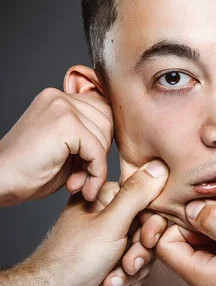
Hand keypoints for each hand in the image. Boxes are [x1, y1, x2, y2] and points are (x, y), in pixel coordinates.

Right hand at [0, 86, 112, 204]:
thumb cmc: (28, 171)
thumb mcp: (63, 148)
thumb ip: (86, 138)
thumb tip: (116, 139)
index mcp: (58, 98)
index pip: (101, 112)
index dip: (100, 142)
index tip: (87, 166)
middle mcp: (60, 97)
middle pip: (107, 122)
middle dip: (100, 153)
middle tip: (82, 178)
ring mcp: (62, 107)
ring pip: (104, 137)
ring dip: (96, 167)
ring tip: (77, 183)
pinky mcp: (65, 124)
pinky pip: (97, 151)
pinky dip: (95, 174)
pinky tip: (80, 188)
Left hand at [1, 160, 167, 285]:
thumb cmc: (69, 263)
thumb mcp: (109, 224)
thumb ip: (136, 194)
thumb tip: (159, 165)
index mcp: (104, 198)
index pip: (148, 201)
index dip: (152, 223)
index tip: (147, 238)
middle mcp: (109, 217)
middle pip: (150, 229)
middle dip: (141, 251)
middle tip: (128, 263)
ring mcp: (112, 241)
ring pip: (146, 251)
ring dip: (132, 269)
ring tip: (111, 278)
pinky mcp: (114, 264)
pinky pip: (138, 269)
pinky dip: (126, 280)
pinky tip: (107, 285)